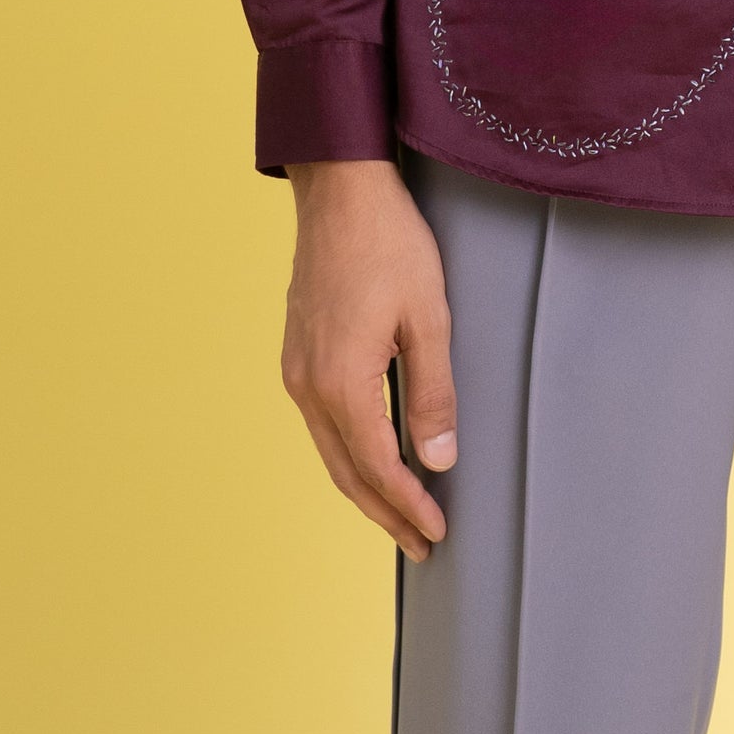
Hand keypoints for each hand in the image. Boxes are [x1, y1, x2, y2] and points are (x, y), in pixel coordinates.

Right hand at [281, 159, 456, 560]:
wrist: (340, 189)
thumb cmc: (390, 244)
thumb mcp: (428, 317)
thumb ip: (433, 395)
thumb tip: (437, 461)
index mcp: (340, 382)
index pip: (377, 468)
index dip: (408, 506)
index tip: (436, 533)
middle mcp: (307, 385)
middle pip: (346, 472)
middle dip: (385, 513)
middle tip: (422, 544)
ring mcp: (295, 368)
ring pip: (329, 450)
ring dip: (365, 486)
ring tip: (401, 512)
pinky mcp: (297, 352)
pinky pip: (321, 422)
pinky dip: (348, 452)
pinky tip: (372, 456)